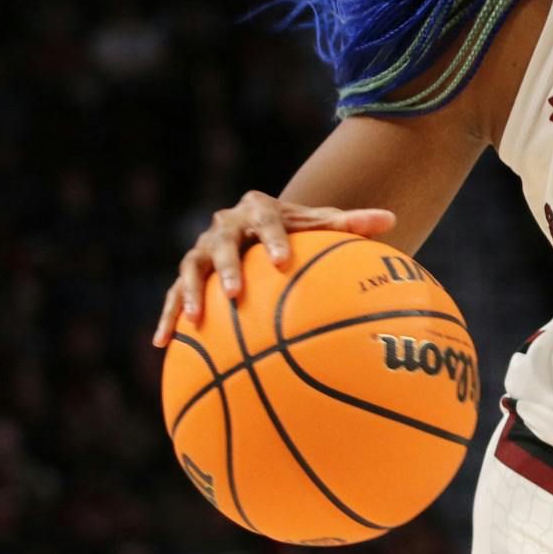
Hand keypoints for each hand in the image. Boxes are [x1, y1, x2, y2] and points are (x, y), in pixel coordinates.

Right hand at [154, 191, 396, 345]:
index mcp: (258, 209)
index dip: (273, 240)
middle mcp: (224, 226)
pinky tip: (161, 344)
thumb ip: (351, 223)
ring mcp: (202, 250)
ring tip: (195, 321)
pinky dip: (167, 317)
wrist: (260, 227)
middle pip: (222, 244)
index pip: (266, 221)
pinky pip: (173, 295)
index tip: (282, 261)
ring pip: (190, 269)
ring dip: (190, 294)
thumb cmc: (298, 232)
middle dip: (226, 269)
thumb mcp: (321, 225)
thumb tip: (391, 220)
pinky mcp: (187, 274)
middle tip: (234, 294)